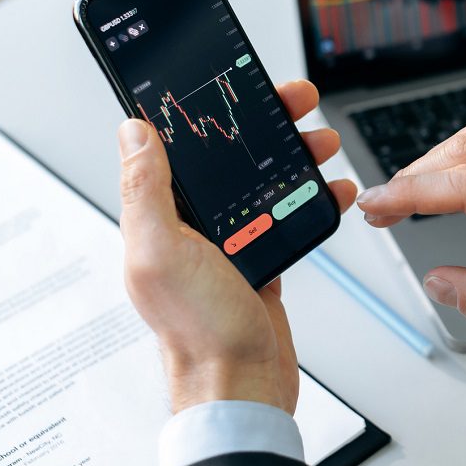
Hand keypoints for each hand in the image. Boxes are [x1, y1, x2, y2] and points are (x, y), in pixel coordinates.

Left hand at [117, 80, 357, 413]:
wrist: (241, 384)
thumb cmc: (198, 330)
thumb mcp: (161, 250)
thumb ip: (146, 189)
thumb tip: (131, 131)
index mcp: (161, 215)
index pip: (182, 143)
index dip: (210, 108)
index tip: (237, 81)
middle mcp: (193, 224)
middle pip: (232, 153)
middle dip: (267, 121)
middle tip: (297, 101)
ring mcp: (229, 240)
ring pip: (266, 179)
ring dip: (297, 155)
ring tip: (322, 142)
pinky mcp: (261, 257)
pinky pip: (289, 214)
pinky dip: (315, 199)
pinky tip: (333, 191)